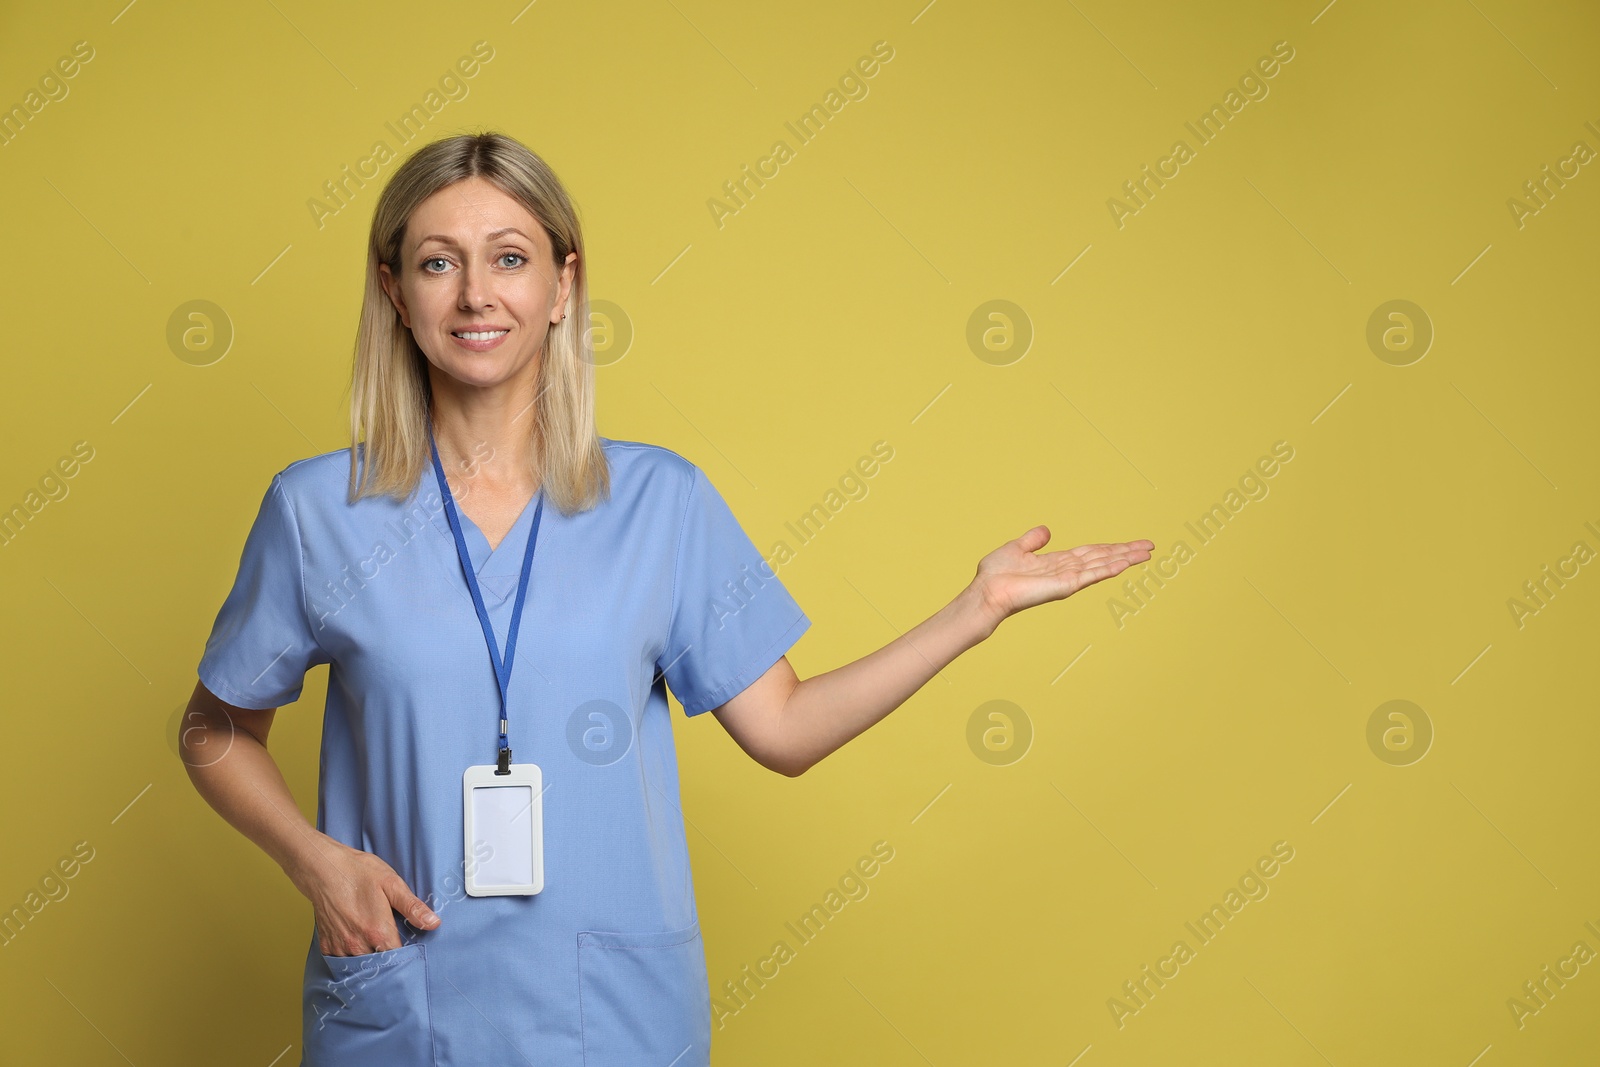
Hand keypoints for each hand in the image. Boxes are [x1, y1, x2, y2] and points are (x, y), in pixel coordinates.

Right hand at [288, 833, 440, 955]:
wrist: (322, 868)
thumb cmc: (358, 873)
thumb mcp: (391, 884)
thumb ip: (412, 907)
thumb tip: (434, 924)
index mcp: (377, 932)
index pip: (398, 960)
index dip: (407, 958)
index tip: (411, 952)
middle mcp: (357, 945)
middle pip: (379, 966)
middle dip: (388, 961)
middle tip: (393, 947)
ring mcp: (340, 946)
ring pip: (359, 965)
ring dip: (368, 959)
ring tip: (375, 945)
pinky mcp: (326, 945)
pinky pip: (341, 960)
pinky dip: (350, 956)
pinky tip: (357, 942)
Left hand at [970, 526, 1153, 626]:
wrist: (987, 591)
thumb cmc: (995, 575)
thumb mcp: (1016, 548)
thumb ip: (1033, 540)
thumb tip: (1046, 530)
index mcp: (1057, 562)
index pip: (1091, 552)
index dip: (1111, 547)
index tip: (1131, 544)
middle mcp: (1067, 571)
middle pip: (1103, 557)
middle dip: (1126, 551)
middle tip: (1150, 546)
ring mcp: (1068, 579)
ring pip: (1102, 565)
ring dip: (1125, 558)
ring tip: (1147, 553)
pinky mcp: (1065, 586)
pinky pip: (1091, 575)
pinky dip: (1108, 568)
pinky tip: (1125, 563)